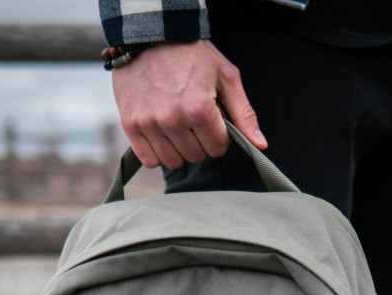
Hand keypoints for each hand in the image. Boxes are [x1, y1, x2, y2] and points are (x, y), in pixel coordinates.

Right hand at [111, 39, 266, 168]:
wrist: (150, 35)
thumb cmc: (193, 55)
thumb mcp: (226, 77)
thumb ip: (244, 114)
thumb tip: (260, 146)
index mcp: (200, 108)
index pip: (218, 148)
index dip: (220, 136)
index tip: (213, 119)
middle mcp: (173, 119)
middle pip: (197, 156)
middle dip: (201, 141)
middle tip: (194, 119)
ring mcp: (150, 123)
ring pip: (174, 161)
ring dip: (180, 149)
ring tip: (178, 125)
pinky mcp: (131, 125)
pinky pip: (150, 160)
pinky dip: (158, 153)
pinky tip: (162, 135)